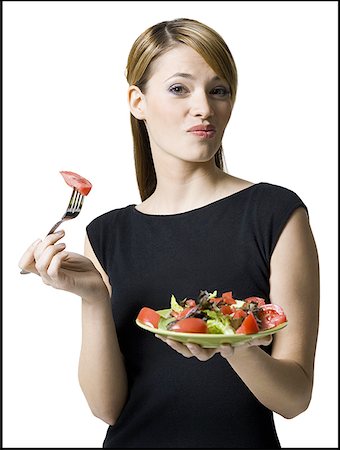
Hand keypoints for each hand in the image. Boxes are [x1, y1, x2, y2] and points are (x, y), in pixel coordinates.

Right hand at [18, 231, 108, 302]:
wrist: (97, 283)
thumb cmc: (82, 270)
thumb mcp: (66, 255)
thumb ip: (54, 250)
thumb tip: (47, 238)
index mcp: (45, 269)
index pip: (24, 262)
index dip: (29, 249)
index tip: (42, 238)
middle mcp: (46, 276)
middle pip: (33, 259)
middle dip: (46, 241)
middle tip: (61, 235)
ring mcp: (53, 281)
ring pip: (40, 264)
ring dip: (51, 249)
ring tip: (64, 245)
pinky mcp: (63, 283)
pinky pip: (52, 270)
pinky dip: (58, 258)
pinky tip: (66, 254)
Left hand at [155, 334, 272, 360]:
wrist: (227, 336)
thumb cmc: (238, 334)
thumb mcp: (249, 335)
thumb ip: (259, 337)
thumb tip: (269, 338)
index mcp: (225, 346)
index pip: (226, 350)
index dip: (225, 350)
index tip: (226, 345)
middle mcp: (211, 348)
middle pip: (202, 354)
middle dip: (197, 350)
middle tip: (193, 344)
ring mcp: (199, 345)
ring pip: (187, 349)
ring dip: (177, 344)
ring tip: (167, 338)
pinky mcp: (189, 340)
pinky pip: (177, 340)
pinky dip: (168, 337)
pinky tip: (157, 332)